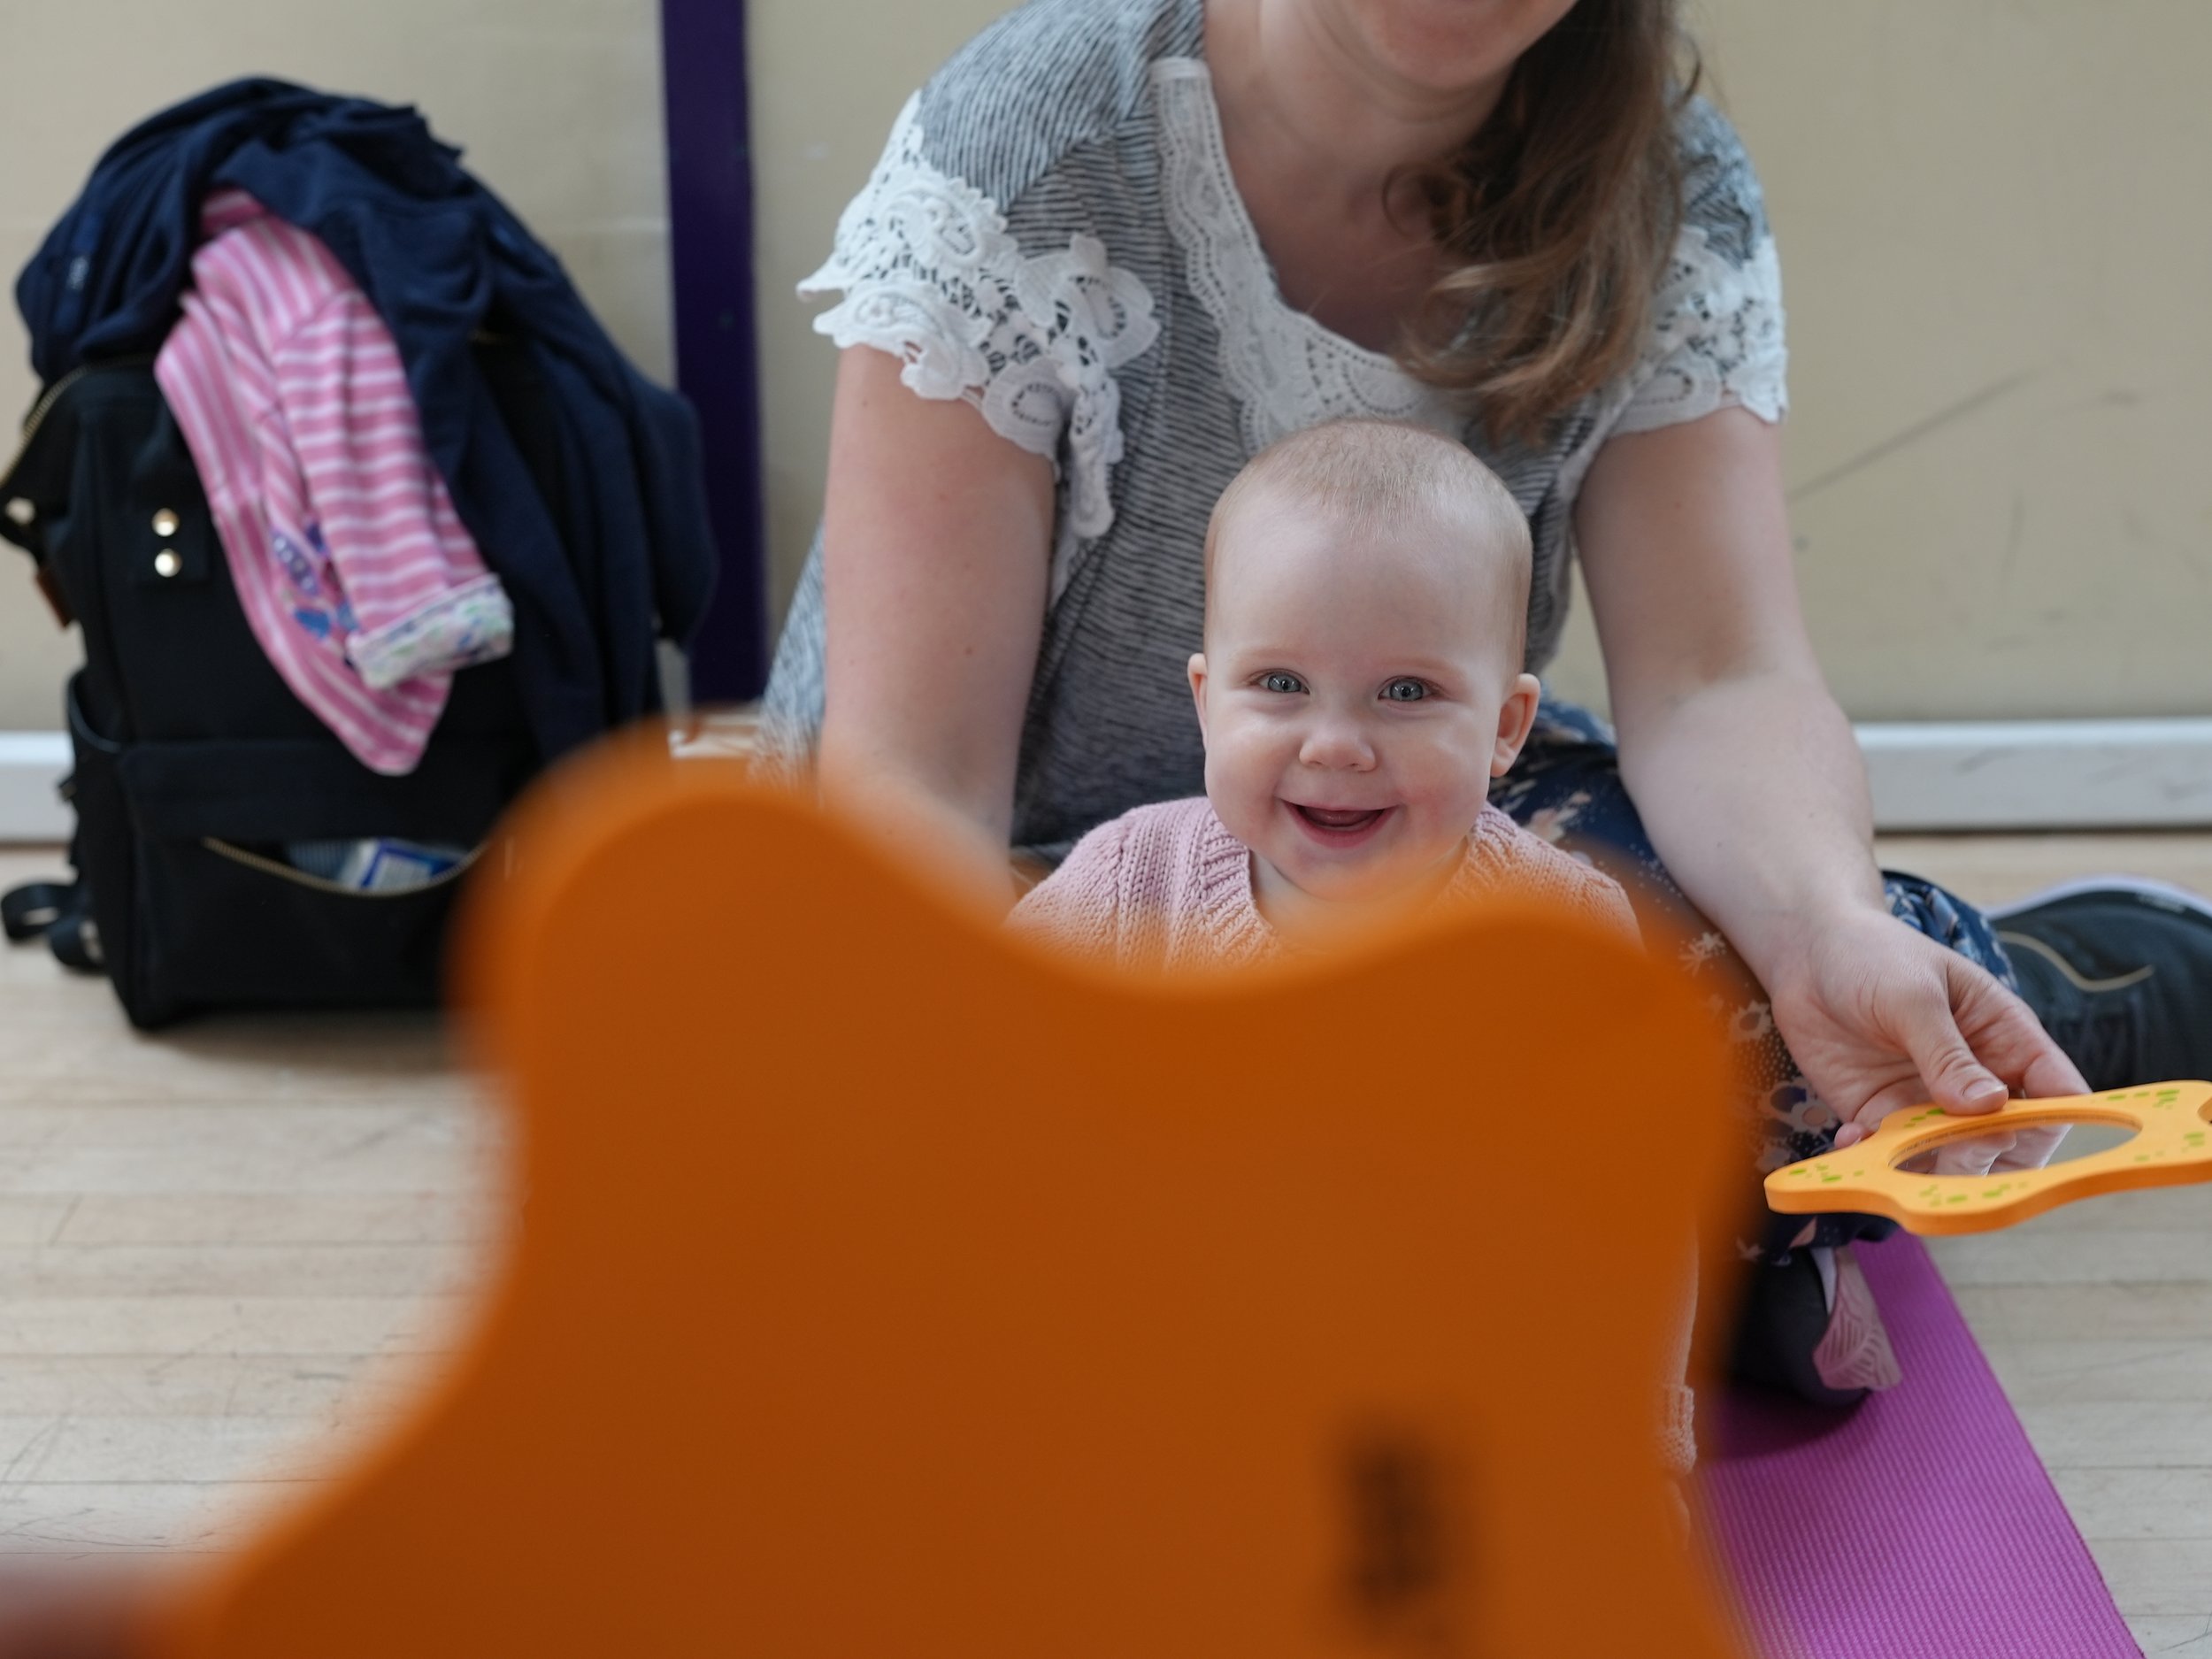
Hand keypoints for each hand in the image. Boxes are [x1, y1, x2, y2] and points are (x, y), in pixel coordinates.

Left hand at [1760, 903, 2088, 1150]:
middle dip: (1988, 1154)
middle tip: (1953, 1150)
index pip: (2059, 1093)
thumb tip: (1989, 1106)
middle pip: (2011, 1140)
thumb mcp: (1913, 995)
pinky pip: (1890, 1153)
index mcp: (2007, 1038)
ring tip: (1898, 1153)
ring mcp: (1929, 1101)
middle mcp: (1976, 1079)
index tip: (2023, 1136)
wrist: (1805, 954)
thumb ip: (1947, 1052)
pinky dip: (1876, 1158)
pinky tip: (1853, 1140)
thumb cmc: (1874, 955)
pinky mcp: (1880, 1115)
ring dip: (1931, 1166)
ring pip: (1951, 1157)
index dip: (2056, 1122)